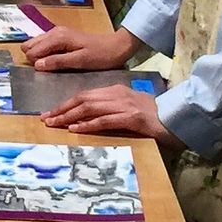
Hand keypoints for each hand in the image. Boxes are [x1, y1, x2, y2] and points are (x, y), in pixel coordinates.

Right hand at [23, 22, 136, 71]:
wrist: (116, 47)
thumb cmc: (100, 56)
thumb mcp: (80, 61)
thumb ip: (58, 62)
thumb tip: (36, 65)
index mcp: (58, 37)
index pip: (32, 50)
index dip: (36, 62)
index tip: (47, 71)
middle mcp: (54, 32)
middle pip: (30, 44)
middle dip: (34, 57)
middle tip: (48, 68)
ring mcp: (57, 32)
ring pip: (36, 43)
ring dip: (39, 55)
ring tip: (51, 66)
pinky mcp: (61, 36)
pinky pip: (44, 43)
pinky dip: (45, 52)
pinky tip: (55, 60)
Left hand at [41, 83, 170, 140]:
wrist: (177, 119)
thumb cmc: (153, 117)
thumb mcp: (128, 109)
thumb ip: (110, 110)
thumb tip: (86, 119)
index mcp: (116, 91)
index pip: (85, 95)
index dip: (65, 104)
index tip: (50, 113)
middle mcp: (118, 95)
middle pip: (83, 99)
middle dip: (62, 109)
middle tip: (45, 119)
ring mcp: (125, 105)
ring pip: (90, 108)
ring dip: (70, 117)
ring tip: (54, 124)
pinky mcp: (133, 118)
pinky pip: (105, 120)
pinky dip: (88, 125)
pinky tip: (76, 129)